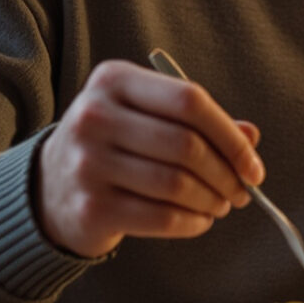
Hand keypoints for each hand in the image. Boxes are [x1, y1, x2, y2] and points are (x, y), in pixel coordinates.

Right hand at [34, 60, 265, 258]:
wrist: (51, 188)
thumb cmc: (114, 145)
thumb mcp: (147, 117)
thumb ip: (198, 122)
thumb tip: (250, 138)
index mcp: (113, 80)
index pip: (189, 100)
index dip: (230, 135)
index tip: (252, 165)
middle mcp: (95, 116)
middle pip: (186, 145)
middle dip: (226, 174)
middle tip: (241, 191)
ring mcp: (88, 163)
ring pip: (177, 184)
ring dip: (212, 200)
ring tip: (222, 205)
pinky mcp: (91, 207)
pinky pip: (161, 217)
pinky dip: (192, 222)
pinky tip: (199, 220)